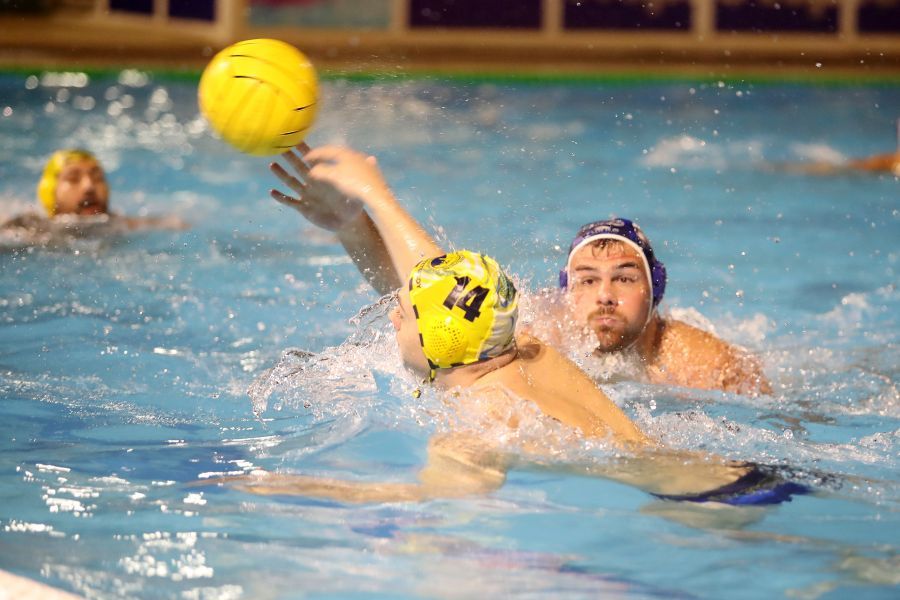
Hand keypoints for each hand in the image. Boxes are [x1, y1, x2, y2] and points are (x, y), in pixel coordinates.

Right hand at [270, 143, 389, 231]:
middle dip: (289, 157)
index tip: (295, 139)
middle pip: (298, 167)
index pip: (313, 159)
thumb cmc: (354, 201)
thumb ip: (364, 173)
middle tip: (279, 146)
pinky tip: (272, 192)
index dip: (304, 149)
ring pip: (291, 182)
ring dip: (281, 173)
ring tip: (272, 164)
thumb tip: (371, 159)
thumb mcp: (360, 186)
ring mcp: (308, 195)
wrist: (349, 221)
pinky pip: (290, 202)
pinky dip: (281, 197)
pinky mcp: (305, 208)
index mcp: (325, 176)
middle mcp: (313, 183)